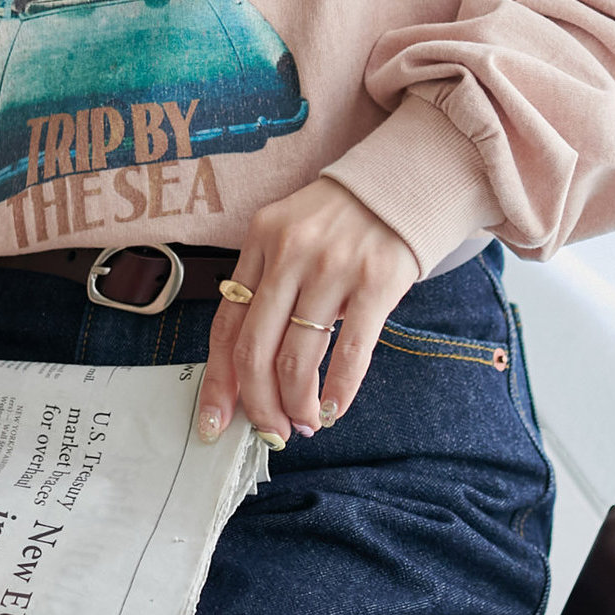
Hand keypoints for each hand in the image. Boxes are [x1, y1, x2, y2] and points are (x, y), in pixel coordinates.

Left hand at [196, 178, 419, 445]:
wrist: (399, 184)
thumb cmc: (338, 221)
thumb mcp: (289, 235)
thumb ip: (268, 286)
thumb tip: (249, 369)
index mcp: (260, 240)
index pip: (227, 323)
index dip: (219, 380)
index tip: (214, 419)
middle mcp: (290, 252)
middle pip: (256, 348)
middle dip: (259, 404)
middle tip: (270, 430)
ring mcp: (332, 267)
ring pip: (299, 358)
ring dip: (298, 404)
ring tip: (305, 422)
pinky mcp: (376, 281)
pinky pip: (350, 351)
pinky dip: (339, 391)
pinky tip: (336, 409)